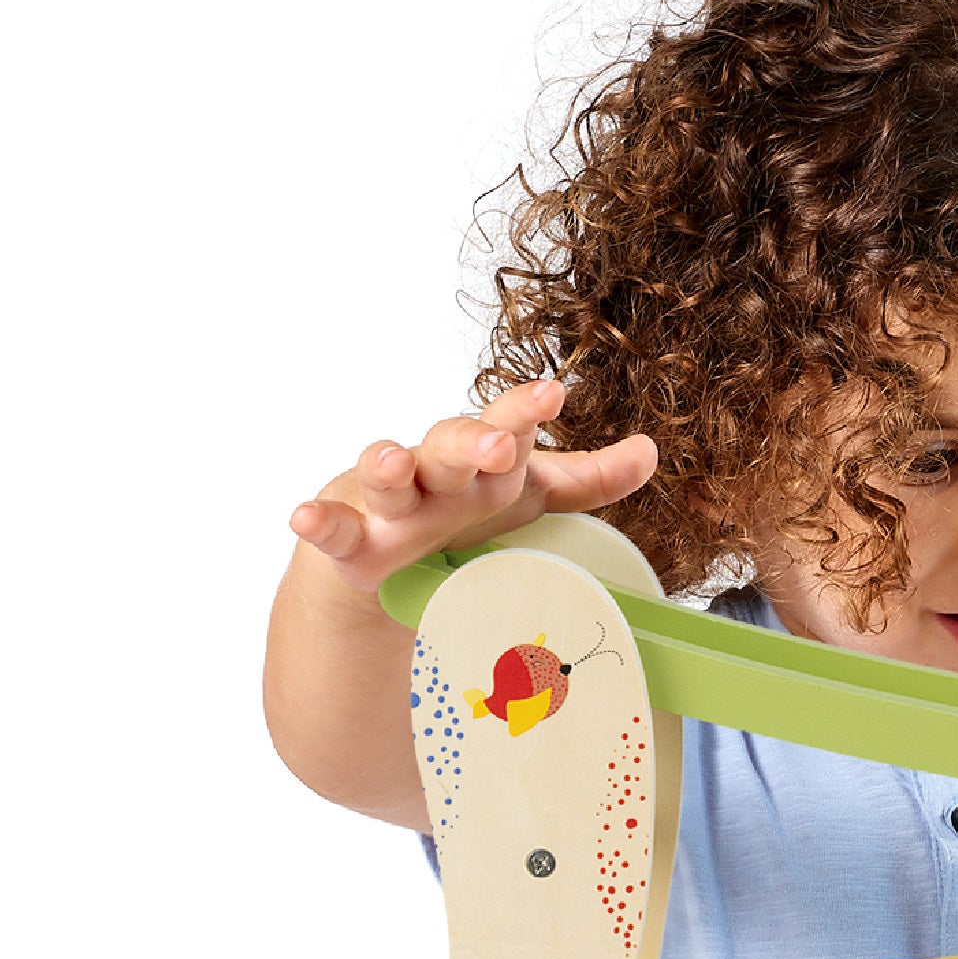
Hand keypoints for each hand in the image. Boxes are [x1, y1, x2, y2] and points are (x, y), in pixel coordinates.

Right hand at [287, 379, 657, 595]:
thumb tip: (651, 452)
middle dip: (472, 441)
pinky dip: (319, 523)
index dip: (527, 412)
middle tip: (499, 441)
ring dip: (388, 464)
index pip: (510, 431)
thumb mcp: (528, 499)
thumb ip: (588, 480)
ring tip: (392, 458)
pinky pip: (334, 531)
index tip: (553, 392)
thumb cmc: (465, 515)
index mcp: (486, 466)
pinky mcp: (351, 543)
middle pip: (452, 448)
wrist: (391, 566)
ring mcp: (390, 505)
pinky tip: (304, 516)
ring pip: (388, 478)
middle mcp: (438, 474)